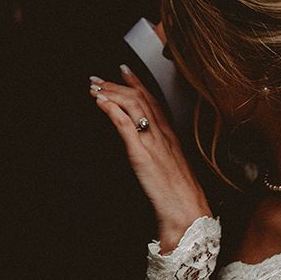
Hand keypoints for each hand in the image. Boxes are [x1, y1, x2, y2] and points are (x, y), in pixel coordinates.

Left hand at [89, 64, 211, 253]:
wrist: (186, 209)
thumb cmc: (180, 194)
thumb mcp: (171, 166)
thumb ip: (160, 152)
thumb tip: (146, 145)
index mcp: (170, 135)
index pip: (153, 100)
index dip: (137, 82)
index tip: (124, 70)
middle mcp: (162, 133)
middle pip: (140, 98)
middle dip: (116, 84)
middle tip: (97, 78)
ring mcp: (153, 142)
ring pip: (133, 106)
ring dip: (111, 93)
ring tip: (94, 87)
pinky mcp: (141, 154)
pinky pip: (126, 126)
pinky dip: (112, 110)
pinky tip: (101, 103)